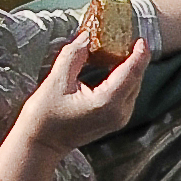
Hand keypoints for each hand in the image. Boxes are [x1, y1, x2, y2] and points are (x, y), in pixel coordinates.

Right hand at [17, 30, 151, 152]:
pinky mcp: (115, 121)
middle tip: (128, 38)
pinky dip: (124, 79)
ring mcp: (119, 119)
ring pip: (133, 87)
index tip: (140, 38)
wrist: (40, 144)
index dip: (139, 54)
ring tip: (123, 48)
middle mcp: (119, 113)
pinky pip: (127, 95)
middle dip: (135, 58)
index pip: (131, 73)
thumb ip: (73, 56)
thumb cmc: (44, 116)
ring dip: (130, 68)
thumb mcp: (56, 81)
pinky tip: (115, 67)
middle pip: (136, 80)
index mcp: (107, 102)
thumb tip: (86, 37)